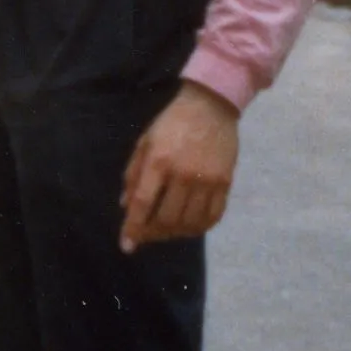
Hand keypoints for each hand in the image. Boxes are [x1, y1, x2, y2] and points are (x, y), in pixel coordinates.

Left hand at [119, 82, 239, 253]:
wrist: (211, 105)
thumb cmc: (172, 123)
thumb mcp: (145, 142)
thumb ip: (134, 174)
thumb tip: (125, 206)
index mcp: (159, 161)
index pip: (143, 203)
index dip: (133, 228)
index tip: (126, 246)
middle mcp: (184, 174)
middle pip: (167, 219)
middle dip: (152, 233)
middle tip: (146, 234)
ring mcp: (207, 180)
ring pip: (190, 223)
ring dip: (174, 234)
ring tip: (166, 231)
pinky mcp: (225, 183)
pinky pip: (212, 217)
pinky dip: (199, 228)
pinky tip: (189, 226)